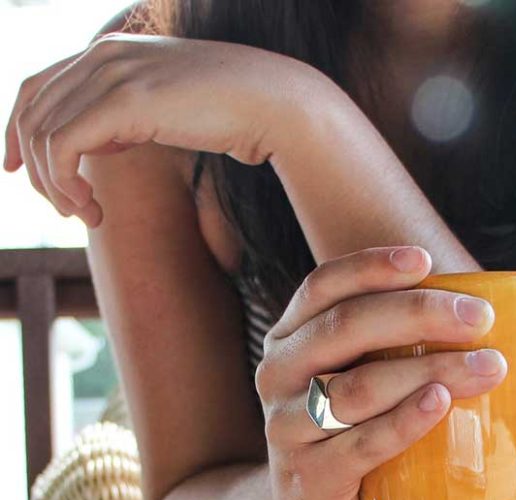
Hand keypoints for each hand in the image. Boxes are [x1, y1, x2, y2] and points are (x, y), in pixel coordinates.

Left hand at [3, 32, 326, 225]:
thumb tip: (105, 142)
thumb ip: (131, 116)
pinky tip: (93, 210)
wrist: (274, 103)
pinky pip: (62, 147)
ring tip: (85, 216)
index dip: (17, 131)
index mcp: (110, 52)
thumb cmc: (233, 113)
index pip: (37, 87)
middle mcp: (102, 56)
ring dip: (53, 186)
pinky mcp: (123, 101)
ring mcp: (111, 74)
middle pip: (32, 113)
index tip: (17, 169)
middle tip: (69, 210)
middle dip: (36, 171)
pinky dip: (65, 184)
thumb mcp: (169, 109)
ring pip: (42, 134)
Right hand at [257, 245, 507, 499]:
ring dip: (428, 370)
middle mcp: (280, 373)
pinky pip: (361, 443)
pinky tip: (440, 403)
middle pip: (344, 327)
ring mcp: (288, 427)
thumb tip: (481, 315)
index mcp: (290, 337)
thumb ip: (391, 344)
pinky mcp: (311, 476)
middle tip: (480, 318)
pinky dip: (404, 421)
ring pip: (358, 387)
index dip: (371, 267)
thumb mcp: (352, 378)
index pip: (323, 287)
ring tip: (488, 367)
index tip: (425, 261)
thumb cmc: (348, 432)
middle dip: (418, 314)